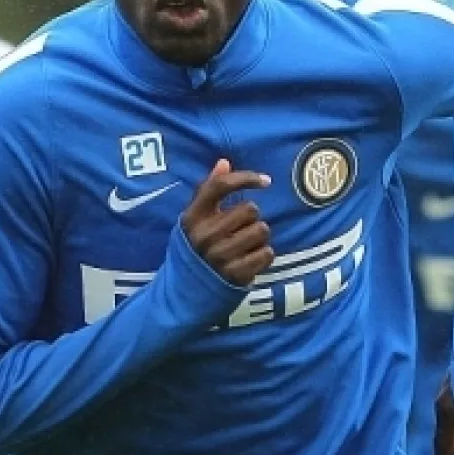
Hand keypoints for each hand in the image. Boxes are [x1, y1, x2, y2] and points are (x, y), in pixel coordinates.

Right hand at [180, 159, 273, 286]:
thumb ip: (209, 189)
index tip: (265, 182)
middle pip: (250, 209)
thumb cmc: (196, 246)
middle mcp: (204, 235)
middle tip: (241, 229)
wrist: (186, 292)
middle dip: (251, 218)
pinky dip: (264, 255)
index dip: (246, 178)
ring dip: (259, 237)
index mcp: (192, 217)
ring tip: (246, 245)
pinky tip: (251, 259)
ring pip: (261, 231)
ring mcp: (219, 257)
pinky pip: (267, 254)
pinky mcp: (235, 275)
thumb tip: (224, 162)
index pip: (220, 186)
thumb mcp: (195, 218)